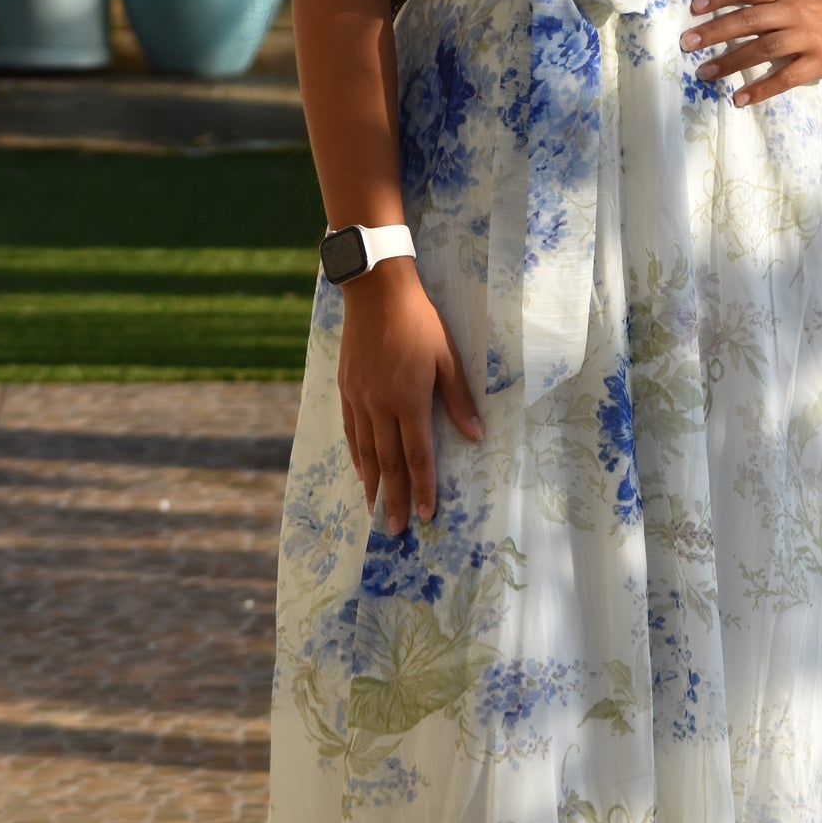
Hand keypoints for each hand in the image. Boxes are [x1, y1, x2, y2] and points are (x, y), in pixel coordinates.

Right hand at [336, 262, 482, 532]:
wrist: (376, 292)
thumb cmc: (419, 322)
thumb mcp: (447, 357)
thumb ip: (458, 399)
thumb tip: (475, 435)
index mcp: (408, 399)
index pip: (417, 454)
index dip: (422, 487)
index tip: (425, 514)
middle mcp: (380, 405)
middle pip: (388, 462)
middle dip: (394, 498)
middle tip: (395, 530)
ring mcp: (359, 399)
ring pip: (365, 452)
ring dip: (372, 484)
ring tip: (376, 510)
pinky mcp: (346, 389)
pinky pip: (351, 431)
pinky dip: (356, 456)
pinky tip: (361, 471)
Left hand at [679, 0, 821, 106]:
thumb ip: (773, 7)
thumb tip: (734, 23)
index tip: (695, 6)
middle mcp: (794, 11)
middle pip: (748, 19)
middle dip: (715, 31)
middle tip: (687, 42)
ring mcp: (807, 37)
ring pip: (762, 48)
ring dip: (730, 62)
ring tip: (705, 73)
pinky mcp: (819, 62)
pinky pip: (785, 77)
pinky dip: (761, 89)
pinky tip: (741, 99)